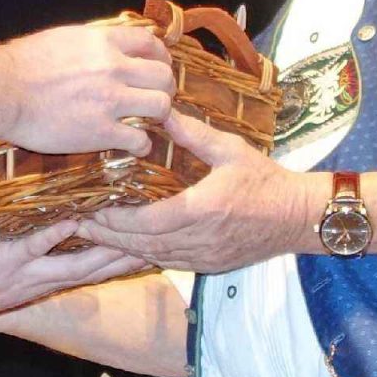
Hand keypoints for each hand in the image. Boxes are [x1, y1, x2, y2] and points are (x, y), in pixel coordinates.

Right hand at [0, 21, 173, 153]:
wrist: (0, 90)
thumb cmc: (20, 64)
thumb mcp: (62, 37)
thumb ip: (91, 42)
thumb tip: (107, 44)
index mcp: (102, 42)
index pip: (150, 43)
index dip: (160, 56)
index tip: (157, 66)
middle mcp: (112, 68)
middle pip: (163, 76)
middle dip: (164, 88)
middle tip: (155, 98)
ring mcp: (109, 101)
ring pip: (161, 106)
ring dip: (158, 116)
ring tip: (145, 122)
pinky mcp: (101, 132)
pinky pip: (140, 140)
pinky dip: (141, 145)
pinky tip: (132, 145)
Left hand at [0, 222, 146, 342]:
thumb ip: (19, 264)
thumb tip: (37, 241)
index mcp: (41, 286)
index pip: (90, 273)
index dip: (121, 262)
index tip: (148, 246)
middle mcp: (42, 283)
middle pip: (97, 270)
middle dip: (131, 255)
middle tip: (163, 237)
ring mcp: (26, 272)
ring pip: (79, 262)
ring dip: (109, 246)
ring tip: (137, 226)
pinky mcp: (6, 259)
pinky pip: (38, 243)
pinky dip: (59, 230)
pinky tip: (79, 214)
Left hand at [82, 111, 322, 270]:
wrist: (298, 217)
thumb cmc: (266, 180)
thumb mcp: (230, 149)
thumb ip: (192, 135)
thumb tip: (160, 112)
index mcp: (202, 210)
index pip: (147, 222)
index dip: (115, 220)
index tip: (91, 208)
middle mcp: (199, 240)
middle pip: (141, 245)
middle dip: (107, 236)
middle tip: (78, 224)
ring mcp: (203, 257)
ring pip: (151, 258)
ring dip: (121, 249)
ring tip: (93, 235)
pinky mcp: (208, 265)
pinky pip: (167, 263)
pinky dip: (143, 255)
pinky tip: (127, 246)